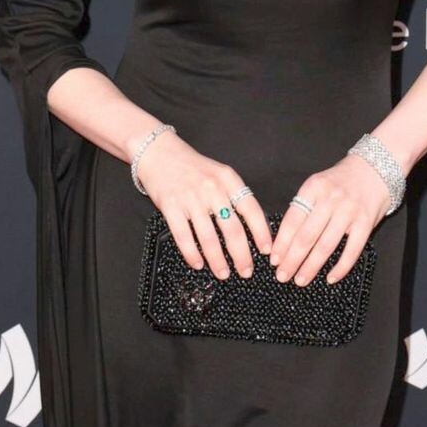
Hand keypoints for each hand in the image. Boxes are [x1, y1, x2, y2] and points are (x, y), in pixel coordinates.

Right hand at [133, 131, 273, 279]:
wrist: (159, 153)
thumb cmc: (192, 168)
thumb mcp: (220, 174)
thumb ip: (234, 196)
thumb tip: (251, 228)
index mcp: (228, 180)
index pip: (251, 209)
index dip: (261, 233)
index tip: (266, 251)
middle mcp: (212, 189)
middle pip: (232, 229)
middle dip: (241, 255)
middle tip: (246, 271)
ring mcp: (190, 198)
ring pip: (208, 237)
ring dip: (217, 260)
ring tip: (223, 273)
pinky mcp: (170, 206)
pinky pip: (183, 236)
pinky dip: (192, 254)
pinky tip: (198, 264)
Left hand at [270, 155, 390, 285]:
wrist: (375, 168)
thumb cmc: (341, 181)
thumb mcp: (318, 185)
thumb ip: (304, 207)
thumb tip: (284, 241)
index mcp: (313, 188)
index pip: (292, 220)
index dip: (281, 243)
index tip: (274, 260)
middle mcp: (330, 199)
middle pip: (306, 236)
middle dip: (292, 260)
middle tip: (282, 275)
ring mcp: (349, 211)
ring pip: (325, 246)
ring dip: (311, 267)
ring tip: (300, 280)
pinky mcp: (365, 223)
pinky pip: (351, 250)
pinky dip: (340, 267)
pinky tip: (330, 278)